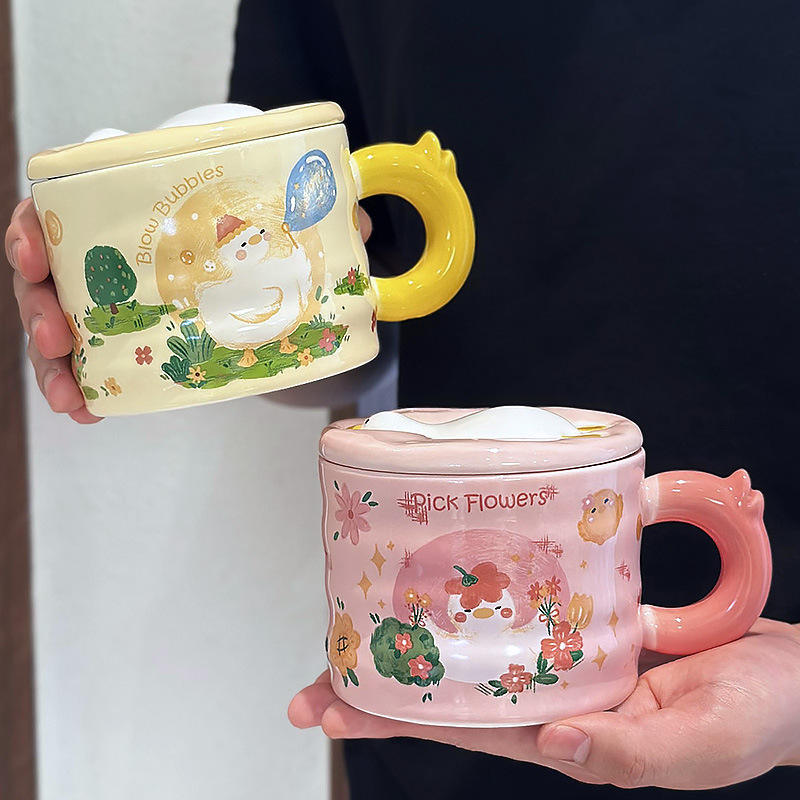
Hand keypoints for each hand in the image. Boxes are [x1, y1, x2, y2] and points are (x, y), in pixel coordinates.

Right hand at [5, 202, 373, 422]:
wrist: (238, 246)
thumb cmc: (237, 220)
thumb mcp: (264, 213)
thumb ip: (307, 215)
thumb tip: (357, 220)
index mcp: (122, 206)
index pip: (57, 208)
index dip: (33, 229)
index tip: (34, 252)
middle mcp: (102, 250)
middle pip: (45, 273)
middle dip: (37, 308)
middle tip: (55, 337)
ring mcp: (106, 294)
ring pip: (56, 322)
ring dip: (51, 362)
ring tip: (68, 396)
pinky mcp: (121, 332)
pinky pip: (86, 357)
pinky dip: (82, 385)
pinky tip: (89, 411)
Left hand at [289, 618, 799, 788]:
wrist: (795, 677)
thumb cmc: (760, 718)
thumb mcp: (699, 747)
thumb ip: (624, 756)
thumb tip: (549, 747)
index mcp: (572, 736)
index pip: (463, 729)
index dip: (392, 719)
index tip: (326, 707)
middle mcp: (556, 696)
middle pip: (455, 688)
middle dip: (385, 680)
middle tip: (316, 666)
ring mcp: (569, 657)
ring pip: (483, 645)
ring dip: (427, 631)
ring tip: (364, 614)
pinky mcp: (591, 621)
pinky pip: (528, 607)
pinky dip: (489, 595)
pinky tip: (455, 578)